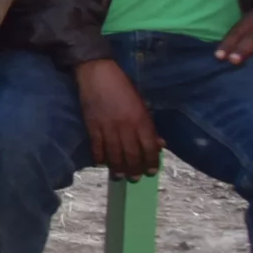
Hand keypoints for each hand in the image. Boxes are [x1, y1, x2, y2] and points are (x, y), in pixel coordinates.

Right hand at [73, 58, 160, 179]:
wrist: (98, 74)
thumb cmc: (123, 87)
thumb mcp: (142, 105)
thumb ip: (149, 126)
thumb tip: (159, 144)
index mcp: (142, 120)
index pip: (150, 147)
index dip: (152, 162)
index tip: (152, 171)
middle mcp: (127, 126)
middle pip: (132, 154)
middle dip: (135, 169)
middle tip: (135, 179)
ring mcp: (108, 127)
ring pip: (115, 154)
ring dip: (118, 167)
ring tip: (119, 176)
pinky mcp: (92, 125)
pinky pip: (97, 146)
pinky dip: (99, 157)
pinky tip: (101, 163)